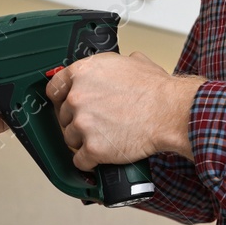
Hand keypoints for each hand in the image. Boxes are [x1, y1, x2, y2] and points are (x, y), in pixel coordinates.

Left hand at [43, 51, 203, 169]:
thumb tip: (119, 65)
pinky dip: (90, 162)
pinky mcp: (92, 148)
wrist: (171, 112)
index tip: (66, 105)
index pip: (54, 88)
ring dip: (84, 141)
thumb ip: (113, 65)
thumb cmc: (157, 90)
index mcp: (82, 73)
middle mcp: (77, 97)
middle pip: (64, 116)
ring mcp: (83, 123)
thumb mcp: (133, 62)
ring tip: (106, 138)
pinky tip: (102, 157)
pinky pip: (80, 161)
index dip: (61, 99)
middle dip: (78, 121)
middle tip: (98, 123)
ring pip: (70, 139)